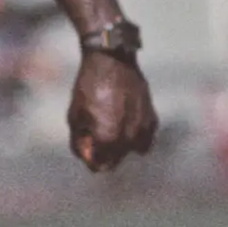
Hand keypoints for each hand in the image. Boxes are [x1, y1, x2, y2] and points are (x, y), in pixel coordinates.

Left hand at [67, 47, 157, 171]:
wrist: (112, 61)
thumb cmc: (89, 87)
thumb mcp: (75, 116)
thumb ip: (80, 142)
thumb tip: (87, 157)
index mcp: (108, 139)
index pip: (98, 165)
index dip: (90, 157)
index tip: (87, 143)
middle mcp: (129, 139)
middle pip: (116, 160)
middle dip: (105, 153)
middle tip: (97, 133)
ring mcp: (143, 130)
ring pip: (132, 151)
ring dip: (122, 145)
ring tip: (113, 126)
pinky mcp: (152, 119)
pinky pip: (145, 139)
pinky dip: (137, 136)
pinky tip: (127, 122)